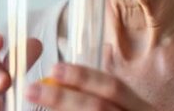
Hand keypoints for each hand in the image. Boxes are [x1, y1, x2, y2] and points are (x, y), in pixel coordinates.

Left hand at [26, 63, 152, 110]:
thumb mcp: (130, 110)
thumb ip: (107, 101)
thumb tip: (63, 83)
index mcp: (142, 110)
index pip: (113, 88)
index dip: (83, 76)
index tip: (54, 67)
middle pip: (98, 108)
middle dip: (62, 97)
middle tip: (31, 88)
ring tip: (33, 106)